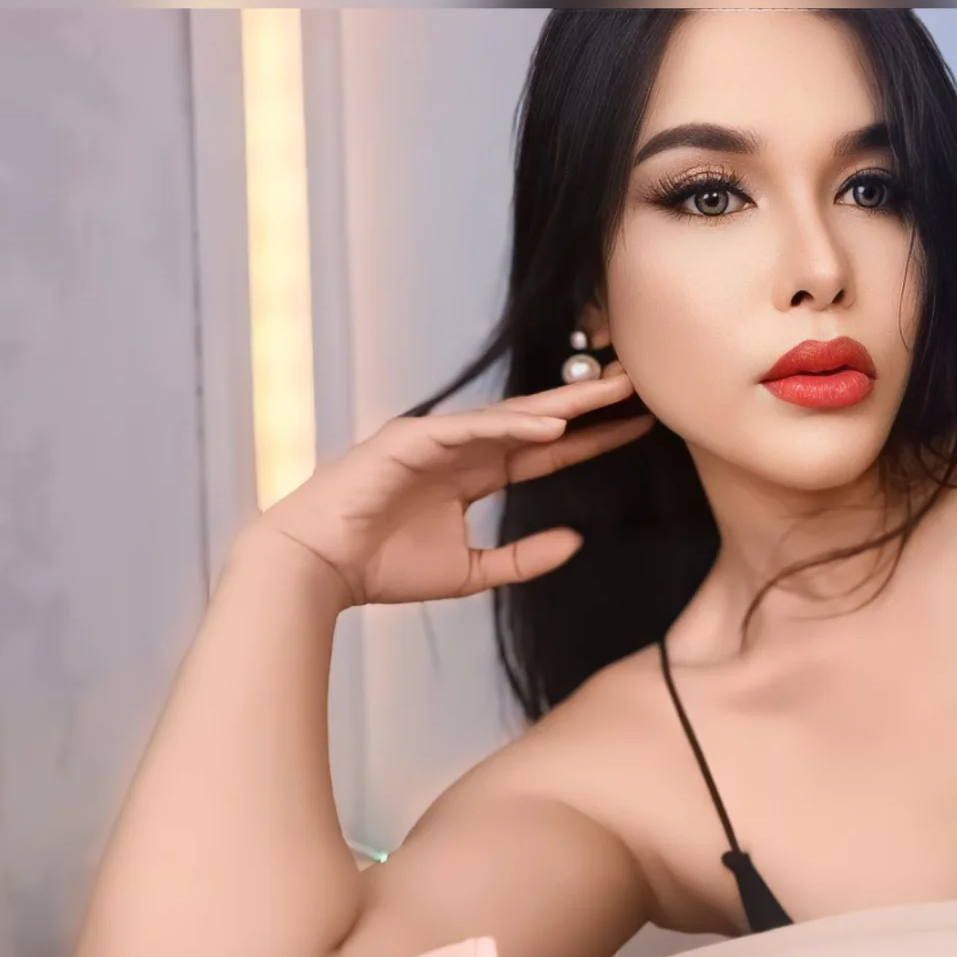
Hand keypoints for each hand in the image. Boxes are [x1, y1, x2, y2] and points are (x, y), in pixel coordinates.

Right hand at [248, 371, 650, 608]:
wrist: (317, 569)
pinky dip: (510, 425)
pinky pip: (470, 427)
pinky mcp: (411, 439)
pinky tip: (550, 425)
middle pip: (538, 421)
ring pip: (511, 415)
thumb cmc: (381, 567)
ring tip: (610, 393)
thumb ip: (521, 558)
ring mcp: (436, 438)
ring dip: (562, 403)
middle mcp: (460, 447)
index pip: (545, 451)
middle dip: (588, 403)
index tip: (638, 425)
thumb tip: (575, 543)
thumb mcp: (469, 571)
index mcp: (473, 473)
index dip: (592, 438)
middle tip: (638, 384)